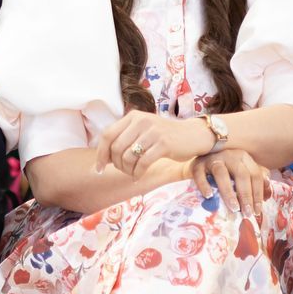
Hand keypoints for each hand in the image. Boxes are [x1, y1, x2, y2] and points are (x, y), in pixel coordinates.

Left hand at [93, 110, 211, 176]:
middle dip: (116, 165)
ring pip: (128, 157)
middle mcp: (141, 121)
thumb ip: (124, 139)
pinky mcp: (163, 144)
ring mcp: (152, 132)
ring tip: (133, 173)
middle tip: (124, 170)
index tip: (99, 168)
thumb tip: (102, 159)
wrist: (193, 135)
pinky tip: (138, 176)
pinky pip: (142, 163)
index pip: (107, 135)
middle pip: (116, 148)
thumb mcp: (143, 131)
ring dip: (127, 170)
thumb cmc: (165, 136)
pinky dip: (137, 173)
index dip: (100, 154)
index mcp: (133, 116)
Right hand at [190, 149, 267, 213]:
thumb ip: (256, 179)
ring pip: (222, 174)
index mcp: (243, 157)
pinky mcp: (197, 164)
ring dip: (229, 192)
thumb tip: (268, 191)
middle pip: (241, 175)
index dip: (258, 194)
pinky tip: (209, 196)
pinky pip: (200, 175)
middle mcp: (230, 155)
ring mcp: (212, 159)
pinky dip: (204, 186)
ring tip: (233, 208)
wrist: (200, 160)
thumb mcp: (242, 171)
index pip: (255, 175)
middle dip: (246, 196)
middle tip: (247, 213)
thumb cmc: (225, 170)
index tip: (257, 211)